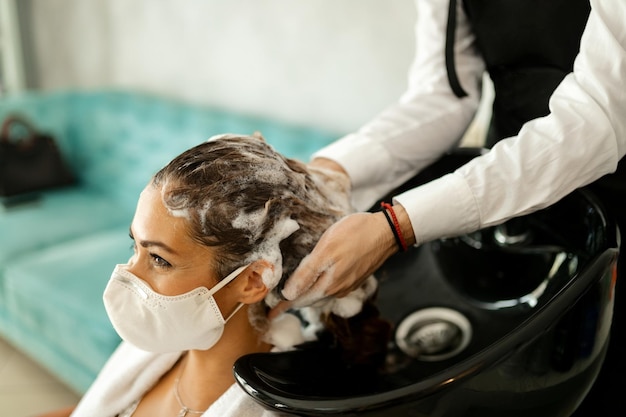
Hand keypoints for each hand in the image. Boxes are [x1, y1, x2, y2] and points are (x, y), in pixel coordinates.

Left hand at [269, 210, 399, 317]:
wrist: (387, 231)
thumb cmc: (356, 235)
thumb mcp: (326, 250)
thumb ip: (307, 273)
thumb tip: (290, 294)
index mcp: (328, 285)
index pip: (299, 299)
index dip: (283, 306)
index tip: (270, 314)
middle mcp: (337, 289)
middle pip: (309, 299)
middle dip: (293, 302)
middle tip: (277, 305)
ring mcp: (347, 284)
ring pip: (320, 294)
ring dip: (305, 295)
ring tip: (292, 294)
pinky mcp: (354, 277)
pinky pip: (331, 287)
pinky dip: (318, 287)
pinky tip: (314, 281)